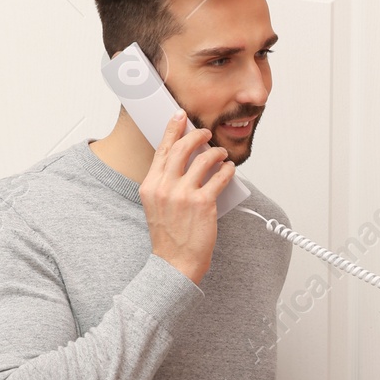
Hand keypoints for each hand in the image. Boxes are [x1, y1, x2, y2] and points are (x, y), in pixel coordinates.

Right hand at [140, 109, 235, 284]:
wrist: (174, 263)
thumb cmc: (168, 238)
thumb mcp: (155, 206)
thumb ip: (164, 184)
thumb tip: (184, 163)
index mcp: (150, 186)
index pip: (162, 150)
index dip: (172, 129)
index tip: (180, 116)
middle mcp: (165, 187)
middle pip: (183, 148)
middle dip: (197, 135)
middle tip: (206, 133)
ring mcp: (183, 194)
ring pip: (204, 160)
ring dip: (216, 153)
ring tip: (221, 155)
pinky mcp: (203, 203)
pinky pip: (219, 177)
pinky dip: (226, 170)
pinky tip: (229, 169)